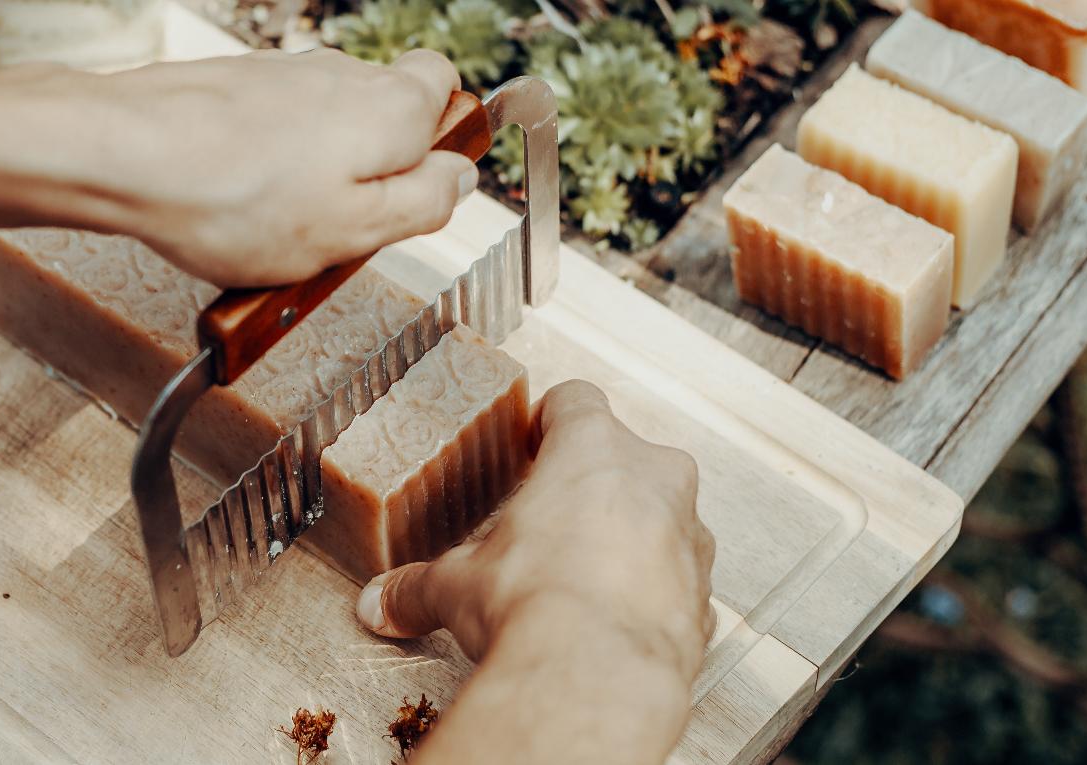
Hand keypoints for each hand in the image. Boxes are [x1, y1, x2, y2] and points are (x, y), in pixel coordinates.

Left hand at [90, 49, 479, 286]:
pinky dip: (262, 169)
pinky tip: (232, 212)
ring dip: (313, 175)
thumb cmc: (235, 199)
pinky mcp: (234, 88)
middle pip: (385, 112)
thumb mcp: (356, 231)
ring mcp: (283, 77)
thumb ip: (423, 203)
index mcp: (392, 106)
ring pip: (324, 126)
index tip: (414, 194)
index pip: (448, 90)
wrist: (125, 156)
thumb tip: (461, 179)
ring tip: (274, 231)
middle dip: (373, 168)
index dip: (439, 146)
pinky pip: (269, 134)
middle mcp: (343, 76)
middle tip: (342, 227)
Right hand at [354, 380, 715, 674]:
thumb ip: (418, 587)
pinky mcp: (704, 594)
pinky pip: (677, 580)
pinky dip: (651, 593)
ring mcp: (689, 535)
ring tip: (582, 578)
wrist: (597, 675)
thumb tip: (382, 601)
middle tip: (551, 520)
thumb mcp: (455, 586)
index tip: (535, 442)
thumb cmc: (536, 605)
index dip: (550, 420)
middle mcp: (654, 478)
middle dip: (590, 485)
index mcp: (591, 449)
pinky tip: (613, 620)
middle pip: (626, 457)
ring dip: (630, 537)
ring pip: (662, 517)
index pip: (576, 400)